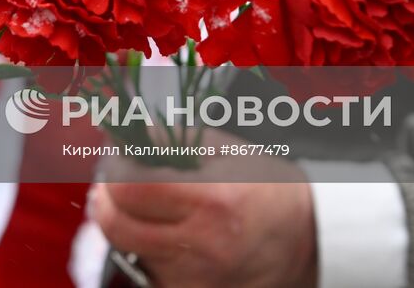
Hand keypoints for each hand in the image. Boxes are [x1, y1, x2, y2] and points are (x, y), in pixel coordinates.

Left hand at [91, 152, 317, 287]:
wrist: (307, 238)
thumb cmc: (266, 187)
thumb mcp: (223, 149)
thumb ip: (167, 140)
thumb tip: (121, 140)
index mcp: (210, 200)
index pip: (127, 190)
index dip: (113, 172)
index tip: (117, 163)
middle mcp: (201, 246)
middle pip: (116, 226)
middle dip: (106, 201)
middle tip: (116, 186)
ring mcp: (196, 279)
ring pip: (129, 251)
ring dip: (129, 226)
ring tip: (153, 209)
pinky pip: (148, 273)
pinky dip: (148, 252)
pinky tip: (168, 236)